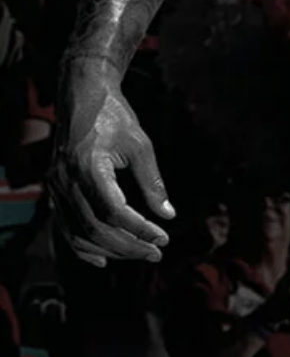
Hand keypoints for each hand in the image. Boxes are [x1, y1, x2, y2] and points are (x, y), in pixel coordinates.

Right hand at [48, 62, 173, 267]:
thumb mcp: (140, 144)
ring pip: (80, 234)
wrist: (82, 98)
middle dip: (129, 245)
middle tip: (157, 251)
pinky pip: (66, 229)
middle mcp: (67, 182)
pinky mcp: (55, 192)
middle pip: (96, 229)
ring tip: (139, 253)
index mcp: (88, 167)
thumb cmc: (114, 117)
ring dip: (111, 250)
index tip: (163, 237)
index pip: (114, 212)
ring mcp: (57, 189)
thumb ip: (152, 181)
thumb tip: (167, 214)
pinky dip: (83, 248)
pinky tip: (103, 259)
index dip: (139, 229)